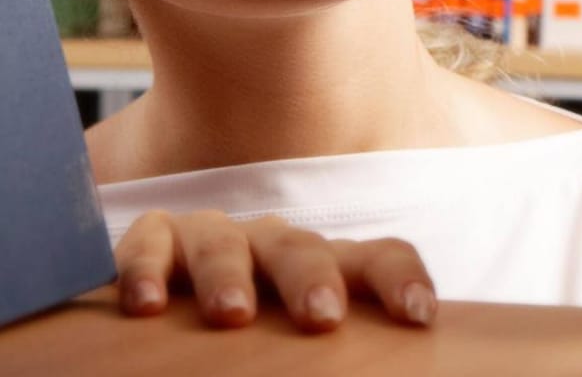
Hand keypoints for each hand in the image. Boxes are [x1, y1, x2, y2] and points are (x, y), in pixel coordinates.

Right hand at [114, 210, 437, 332]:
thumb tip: (364, 374)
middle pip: (301, 249)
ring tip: (231, 314)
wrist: (176, 307)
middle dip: (312, 280)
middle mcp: (274, 243)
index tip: (420, 317)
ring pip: (225, 243)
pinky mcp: (156, 239)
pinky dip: (144, 270)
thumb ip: (330, 356)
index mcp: (326, 264)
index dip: (401, 281)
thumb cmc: (258, 338)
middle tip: (322, 318)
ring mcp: (214, 236)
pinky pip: (150, 243)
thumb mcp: (296, 343)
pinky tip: (145, 307)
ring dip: (228, 276)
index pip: (377, 258)